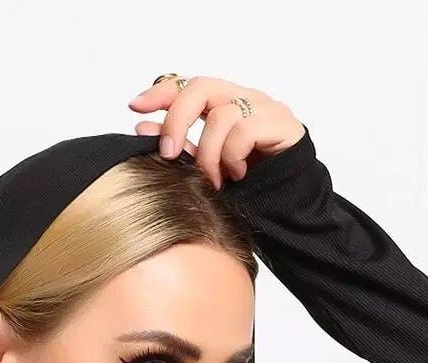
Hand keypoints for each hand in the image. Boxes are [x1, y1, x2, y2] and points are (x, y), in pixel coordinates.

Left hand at [126, 74, 305, 191]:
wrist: (291, 211)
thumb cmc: (249, 192)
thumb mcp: (205, 171)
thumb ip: (179, 149)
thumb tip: (142, 129)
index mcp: (225, 106)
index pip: (189, 85)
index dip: (161, 92)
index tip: (136, 107)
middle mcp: (245, 99)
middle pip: (201, 88)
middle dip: (177, 120)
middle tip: (168, 154)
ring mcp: (266, 109)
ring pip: (221, 114)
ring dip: (208, 153)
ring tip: (214, 180)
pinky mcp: (283, 124)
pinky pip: (243, 130)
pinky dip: (232, 155)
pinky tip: (238, 174)